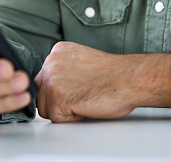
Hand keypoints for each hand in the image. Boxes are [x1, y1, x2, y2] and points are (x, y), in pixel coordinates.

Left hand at [34, 41, 170, 122]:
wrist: (129, 79)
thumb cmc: (114, 74)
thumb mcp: (82, 62)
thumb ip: (65, 69)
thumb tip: (55, 85)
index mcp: (58, 51)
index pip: (44, 79)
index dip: (61, 90)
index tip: (78, 88)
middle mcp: (51, 61)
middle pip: (41, 94)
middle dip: (58, 101)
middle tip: (82, 96)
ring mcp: (53, 78)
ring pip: (45, 108)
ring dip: (64, 110)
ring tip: (85, 99)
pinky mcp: (58, 96)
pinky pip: (56, 118)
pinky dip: (72, 118)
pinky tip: (86, 105)